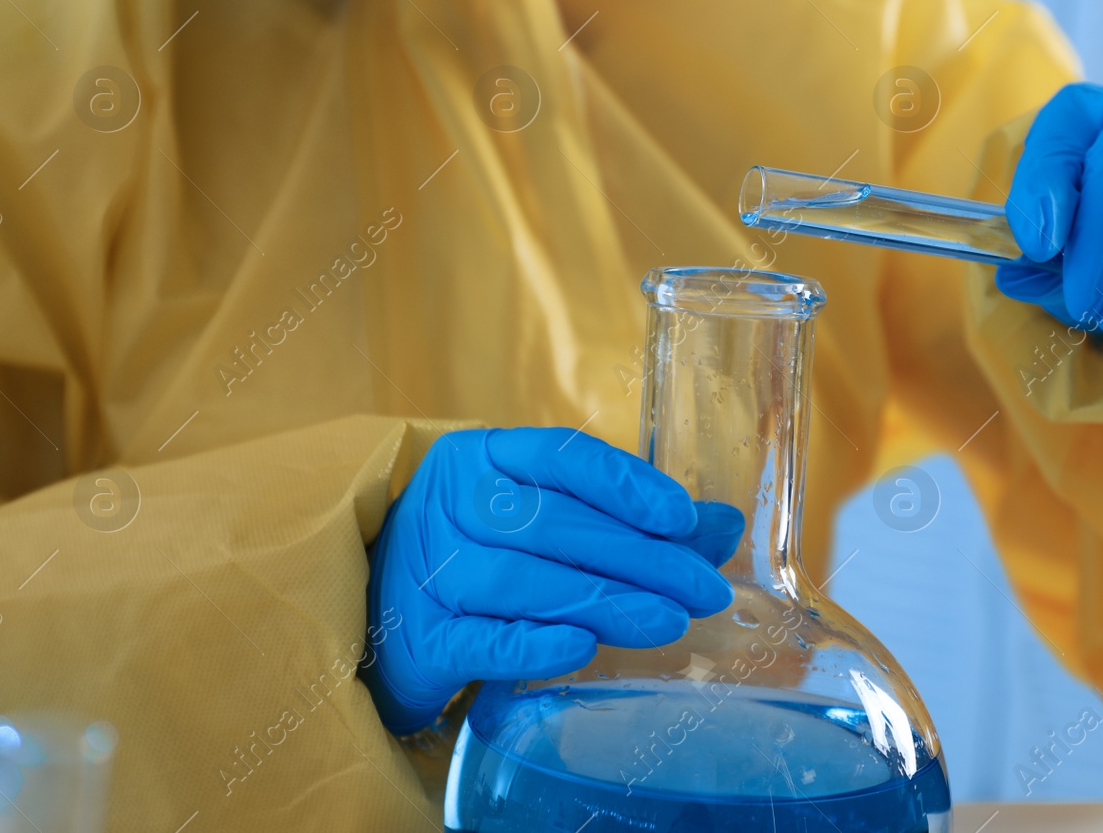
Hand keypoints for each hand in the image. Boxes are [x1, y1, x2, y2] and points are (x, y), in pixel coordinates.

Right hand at [361, 427, 742, 733]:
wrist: (378, 613)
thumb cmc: (482, 555)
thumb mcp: (546, 518)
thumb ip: (634, 520)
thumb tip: (724, 527)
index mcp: (481, 457)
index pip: (561, 456)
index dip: (625, 484)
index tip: (684, 518)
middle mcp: (449, 504)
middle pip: (553, 523)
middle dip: (640, 557)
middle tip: (704, 591)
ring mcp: (427, 570)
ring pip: (522, 581)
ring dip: (603, 601)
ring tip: (669, 622)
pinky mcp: (419, 638)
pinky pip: (481, 641)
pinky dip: (533, 645)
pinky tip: (583, 647)